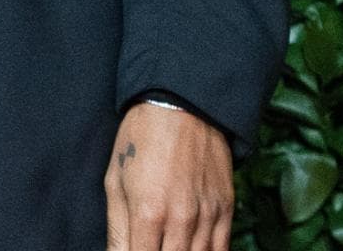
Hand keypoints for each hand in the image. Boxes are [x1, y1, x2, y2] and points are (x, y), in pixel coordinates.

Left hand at [104, 101, 233, 250]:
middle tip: (147, 244)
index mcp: (148, 212)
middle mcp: (181, 219)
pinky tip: (188, 248)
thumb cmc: (140, 140)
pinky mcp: (226, 210)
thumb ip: (117, 228)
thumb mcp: (115, 181)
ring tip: (165, 244)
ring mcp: (208, 216)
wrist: (181, 106)